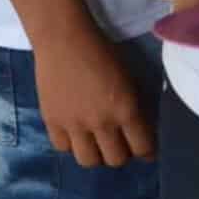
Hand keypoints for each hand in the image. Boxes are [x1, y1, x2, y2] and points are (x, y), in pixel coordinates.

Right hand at [32, 23, 153, 167]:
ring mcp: (75, 124)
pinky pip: (63, 148)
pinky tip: (74, 133)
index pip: (142, 147)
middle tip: (119, 143)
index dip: (146, 151)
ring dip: (96, 154)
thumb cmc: (101, 51)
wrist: (64, 37)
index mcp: (126, 109)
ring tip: (95, 143)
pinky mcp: (52, 121)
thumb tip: (138, 128)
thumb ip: (133, 106)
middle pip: (116, 160)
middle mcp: (101, 122)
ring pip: (89, 161)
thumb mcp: (128, 78)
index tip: (145, 150)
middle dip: (121, 153)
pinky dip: (71, 144)